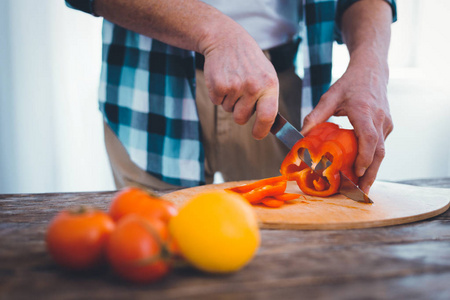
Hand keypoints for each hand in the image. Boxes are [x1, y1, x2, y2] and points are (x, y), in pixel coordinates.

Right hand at [201, 28, 278, 139]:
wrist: (227, 41)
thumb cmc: (249, 62)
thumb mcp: (266, 76)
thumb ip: (268, 99)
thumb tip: (268, 125)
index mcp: (269, 85)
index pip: (268, 116)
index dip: (261, 130)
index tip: (257, 135)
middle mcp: (253, 86)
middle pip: (241, 118)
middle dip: (239, 112)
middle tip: (240, 94)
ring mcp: (235, 86)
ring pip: (228, 110)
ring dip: (229, 100)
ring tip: (233, 81)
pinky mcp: (218, 85)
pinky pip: (216, 102)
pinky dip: (218, 94)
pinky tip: (223, 79)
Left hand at [301, 56, 392, 193]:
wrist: (372, 70)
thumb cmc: (350, 83)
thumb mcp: (330, 96)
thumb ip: (315, 115)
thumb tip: (301, 134)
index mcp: (364, 111)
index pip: (369, 139)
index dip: (364, 157)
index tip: (357, 172)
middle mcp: (379, 119)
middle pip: (379, 152)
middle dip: (370, 174)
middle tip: (361, 192)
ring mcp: (386, 123)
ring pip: (381, 152)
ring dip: (372, 171)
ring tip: (361, 189)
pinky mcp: (387, 126)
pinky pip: (380, 146)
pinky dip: (372, 160)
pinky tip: (362, 172)